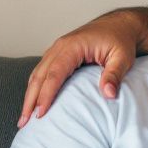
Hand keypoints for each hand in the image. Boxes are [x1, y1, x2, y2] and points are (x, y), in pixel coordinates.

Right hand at [19, 11, 141, 126]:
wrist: (120, 25)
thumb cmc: (121, 40)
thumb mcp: (123, 57)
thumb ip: (114, 75)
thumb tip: (109, 94)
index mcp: (73, 46)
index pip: (55, 74)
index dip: (46, 95)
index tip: (40, 114)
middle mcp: (60, 47)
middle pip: (39, 76)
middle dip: (30, 100)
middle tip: (24, 123)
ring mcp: (57, 50)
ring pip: (37, 74)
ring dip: (29, 96)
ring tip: (24, 118)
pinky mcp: (58, 55)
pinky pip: (42, 72)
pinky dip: (36, 88)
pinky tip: (33, 102)